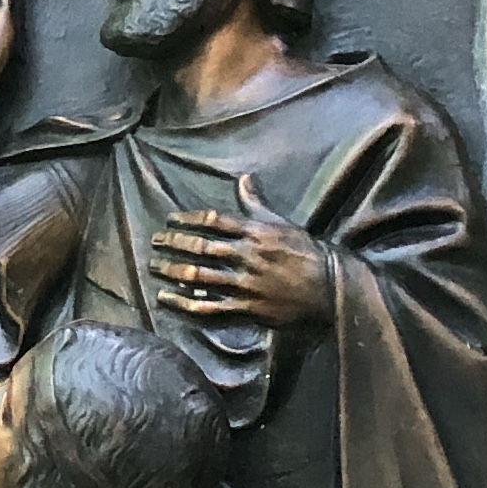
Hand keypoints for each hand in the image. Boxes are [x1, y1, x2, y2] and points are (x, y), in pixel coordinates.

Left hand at [149, 172, 334, 329]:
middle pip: (200, 247)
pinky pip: (207, 306)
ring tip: (154, 268)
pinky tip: (166, 299)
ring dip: (172, 272)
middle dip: (173, 244)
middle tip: (155, 242)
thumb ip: (257, 204)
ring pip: (199, 276)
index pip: (213, 221)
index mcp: (256, 232)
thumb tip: (243, 179)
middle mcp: (247, 256)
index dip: (187, 219)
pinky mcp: (246, 308)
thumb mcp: (283, 223)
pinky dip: (183, 303)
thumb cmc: (307, 254)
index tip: (170, 220)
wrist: (331, 290)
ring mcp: (245, 284)